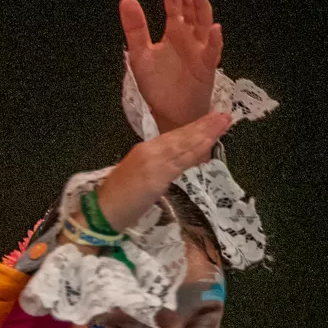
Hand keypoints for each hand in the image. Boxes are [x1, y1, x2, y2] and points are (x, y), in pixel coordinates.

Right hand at [92, 110, 233, 230]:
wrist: (101, 212)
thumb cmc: (118, 198)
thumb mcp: (139, 175)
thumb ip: (159, 166)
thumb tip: (181, 161)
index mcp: (145, 150)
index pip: (175, 136)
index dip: (195, 126)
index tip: (214, 119)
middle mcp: (149, 151)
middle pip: (182, 137)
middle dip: (205, 126)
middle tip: (226, 116)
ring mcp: (152, 163)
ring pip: (183, 146)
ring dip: (205, 134)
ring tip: (223, 124)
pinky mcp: (155, 177)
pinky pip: (180, 162)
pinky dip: (195, 151)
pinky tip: (209, 143)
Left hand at [121, 0, 222, 133]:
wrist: (170, 112)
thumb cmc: (159, 84)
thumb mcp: (140, 54)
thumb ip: (135, 28)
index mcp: (174, 30)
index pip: (174, 0)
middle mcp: (190, 35)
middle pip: (190, 5)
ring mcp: (200, 49)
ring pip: (204, 22)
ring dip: (201, 4)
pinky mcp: (206, 67)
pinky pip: (213, 51)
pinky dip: (215, 40)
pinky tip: (215, 29)